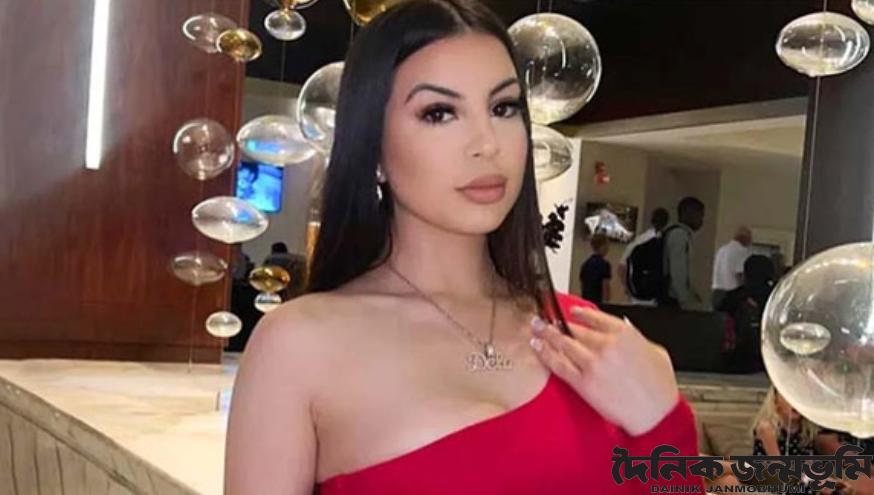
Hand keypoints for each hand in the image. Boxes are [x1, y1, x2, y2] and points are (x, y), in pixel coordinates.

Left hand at [527, 306, 679, 435]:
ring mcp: (592, 363)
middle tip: (544, 318)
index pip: (594, 317)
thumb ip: (636, 337)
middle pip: (574, 329)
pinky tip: (538, 348)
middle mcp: (605, 345)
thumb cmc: (659, 386)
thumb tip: (625, 327)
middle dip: (557, 322)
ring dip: (546, 334)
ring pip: (563, 344)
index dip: (579, 313)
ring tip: (535, 328)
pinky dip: (546, 354)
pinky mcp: (583, 383)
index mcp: (624, 334)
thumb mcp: (655, 350)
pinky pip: (559, 365)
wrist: (656, 413)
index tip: (570, 311)